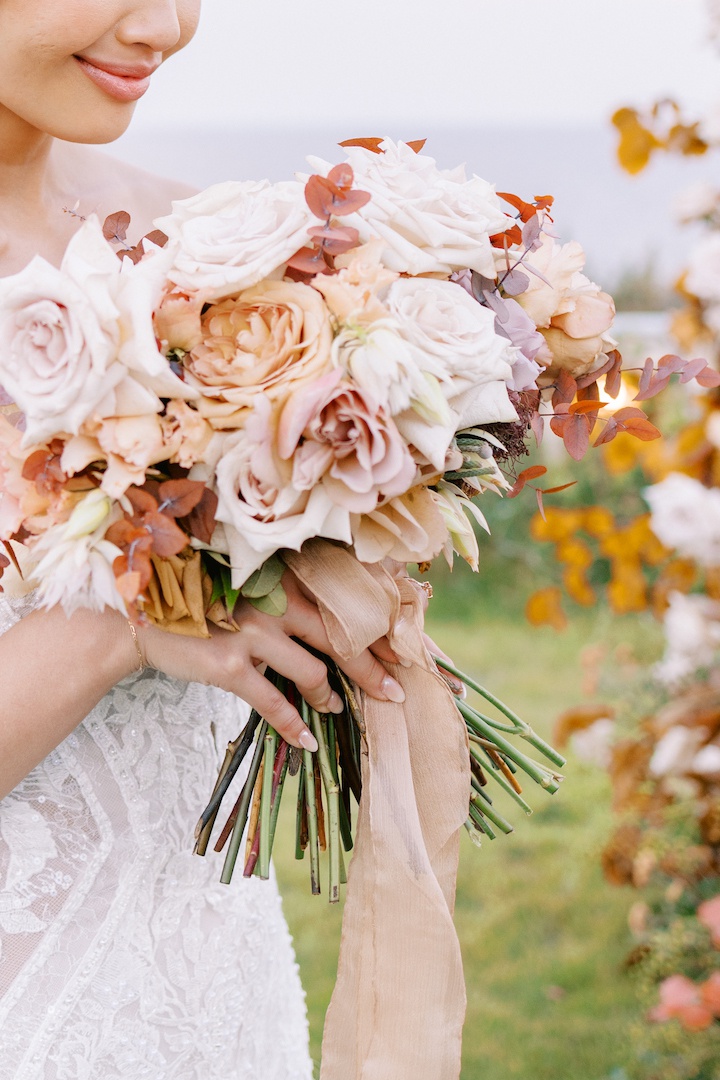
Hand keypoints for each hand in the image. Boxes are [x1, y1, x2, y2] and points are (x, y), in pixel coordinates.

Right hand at [136, 570, 405, 750]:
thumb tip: (333, 630)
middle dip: (371, 670)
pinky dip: (293, 726)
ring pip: (312, 671)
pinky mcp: (229, 664)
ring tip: (336, 709)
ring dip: (329, 697)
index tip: (403, 653)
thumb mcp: (251, 588)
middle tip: (394, 692)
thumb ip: (289, 599)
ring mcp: (253, 632)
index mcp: (286, 578)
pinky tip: (305, 742)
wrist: (143, 615)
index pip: (344, 605)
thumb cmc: (204, 602)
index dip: (377, 631)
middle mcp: (275, 600)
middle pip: (340, 638)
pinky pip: (273, 702)